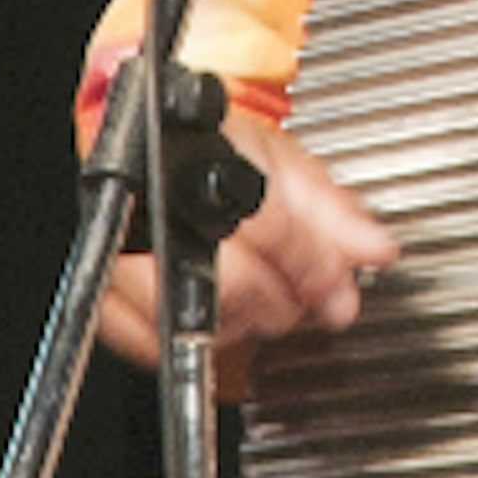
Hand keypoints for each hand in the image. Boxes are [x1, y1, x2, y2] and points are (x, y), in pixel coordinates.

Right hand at [95, 117, 397, 397]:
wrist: (156, 134)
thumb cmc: (216, 143)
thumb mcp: (283, 159)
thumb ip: (333, 208)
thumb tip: (375, 252)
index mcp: (206, 160)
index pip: (270, 228)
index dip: (314, 266)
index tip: (337, 285)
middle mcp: (153, 203)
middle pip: (227, 285)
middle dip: (281, 304)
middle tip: (303, 300)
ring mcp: (120, 245)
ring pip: (187, 319)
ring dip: (240, 326)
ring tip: (264, 306)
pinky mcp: (101, 283)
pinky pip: (139, 339)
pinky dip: (187, 342)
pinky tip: (218, 322)